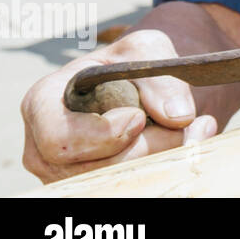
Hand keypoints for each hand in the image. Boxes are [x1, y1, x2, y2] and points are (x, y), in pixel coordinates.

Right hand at [21, 29, 217, 183]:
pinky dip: (166, 169)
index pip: (60, 139)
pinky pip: (129, 187)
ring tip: (196, 130)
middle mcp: (43, 148)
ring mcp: (64, 174)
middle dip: (146, 148)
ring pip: (114, 183)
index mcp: (42, 104)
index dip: (103, 135)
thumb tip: (178, 117)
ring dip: (162, 159)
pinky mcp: (90, 187)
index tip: (139, 118)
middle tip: (184, 124)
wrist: (133, 84)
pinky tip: (192, 144)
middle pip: (92, 169)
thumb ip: (160, 77)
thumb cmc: (127, 63)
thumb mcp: (144, 51)